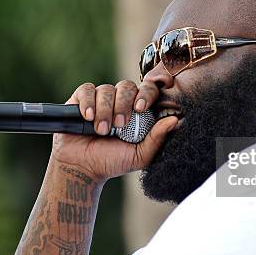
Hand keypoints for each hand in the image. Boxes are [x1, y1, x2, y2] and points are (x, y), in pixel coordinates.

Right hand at [51, 80, 177, 181]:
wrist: (82, 169)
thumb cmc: (112, 162)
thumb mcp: (139, 155)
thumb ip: (157, 138)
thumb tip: (175, 120)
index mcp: (137, 111)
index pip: (148, 90)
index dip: (146, 94)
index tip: (141, 108)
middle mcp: (120, 101)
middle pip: (126, 86)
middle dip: (123, 104)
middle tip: (119, 125)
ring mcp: (100, 99)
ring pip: (106, 89)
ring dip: (104, 110)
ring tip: (102, 131)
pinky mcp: (80, 100)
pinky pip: (86, 90)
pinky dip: (88, 103)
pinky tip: (88, 118)